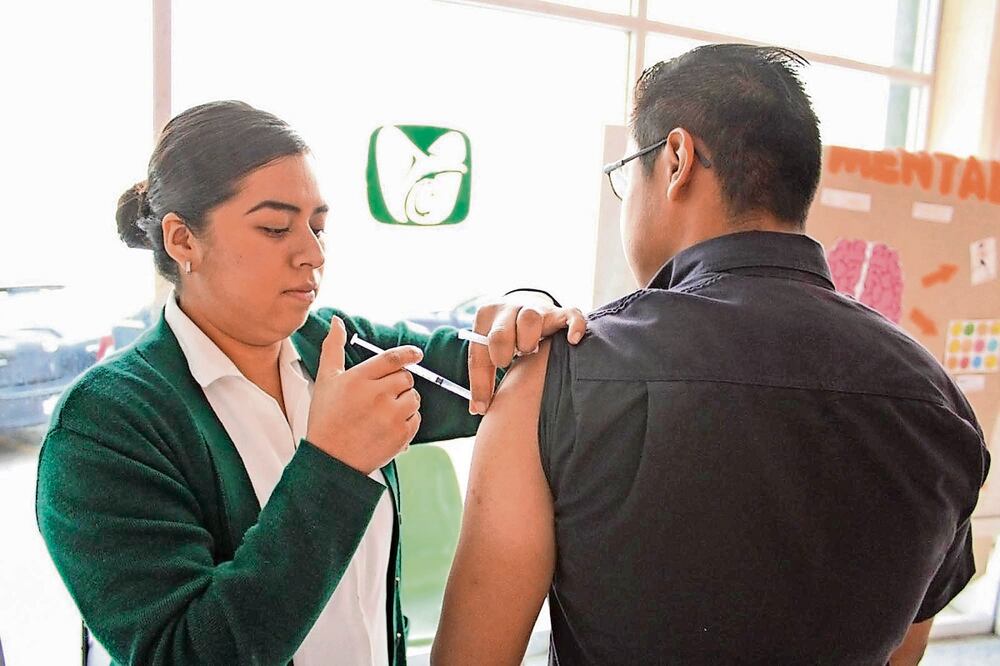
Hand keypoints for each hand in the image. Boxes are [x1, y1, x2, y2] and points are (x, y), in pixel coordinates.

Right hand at [306, 317, 422, 473]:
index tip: (416, 354)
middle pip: (405, 378)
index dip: (408, 354)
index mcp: (358, 379)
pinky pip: (416, 418)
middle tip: (381, 396)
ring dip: (404, 401)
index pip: (393, 359)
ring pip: (413, 397)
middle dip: (398, 383)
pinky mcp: (401, 435)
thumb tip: (337, 321)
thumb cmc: (326, 418)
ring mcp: (390, 416)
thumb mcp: (326, 380)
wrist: (330, 460)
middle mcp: (376, 395)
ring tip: (382, 412)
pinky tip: (387, 426)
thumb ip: (333, 347)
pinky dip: (407, 420)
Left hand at [468, 298, 585, 413]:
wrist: (525, 308)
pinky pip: (571, 314)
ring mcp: (536, 308)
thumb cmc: (504, 338)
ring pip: (530, 318)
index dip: (482, 381)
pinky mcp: (559, 312)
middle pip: (501, 333)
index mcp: (485, 317)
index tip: (485, 404)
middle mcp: (509, 308)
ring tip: (532, 352)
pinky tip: (572, 341)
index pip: (479, 350)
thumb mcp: (487, 352)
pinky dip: (573, 326)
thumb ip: (482, 379)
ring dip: (528, 340)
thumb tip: (479, 409)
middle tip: (512, 362)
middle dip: (504, 354)